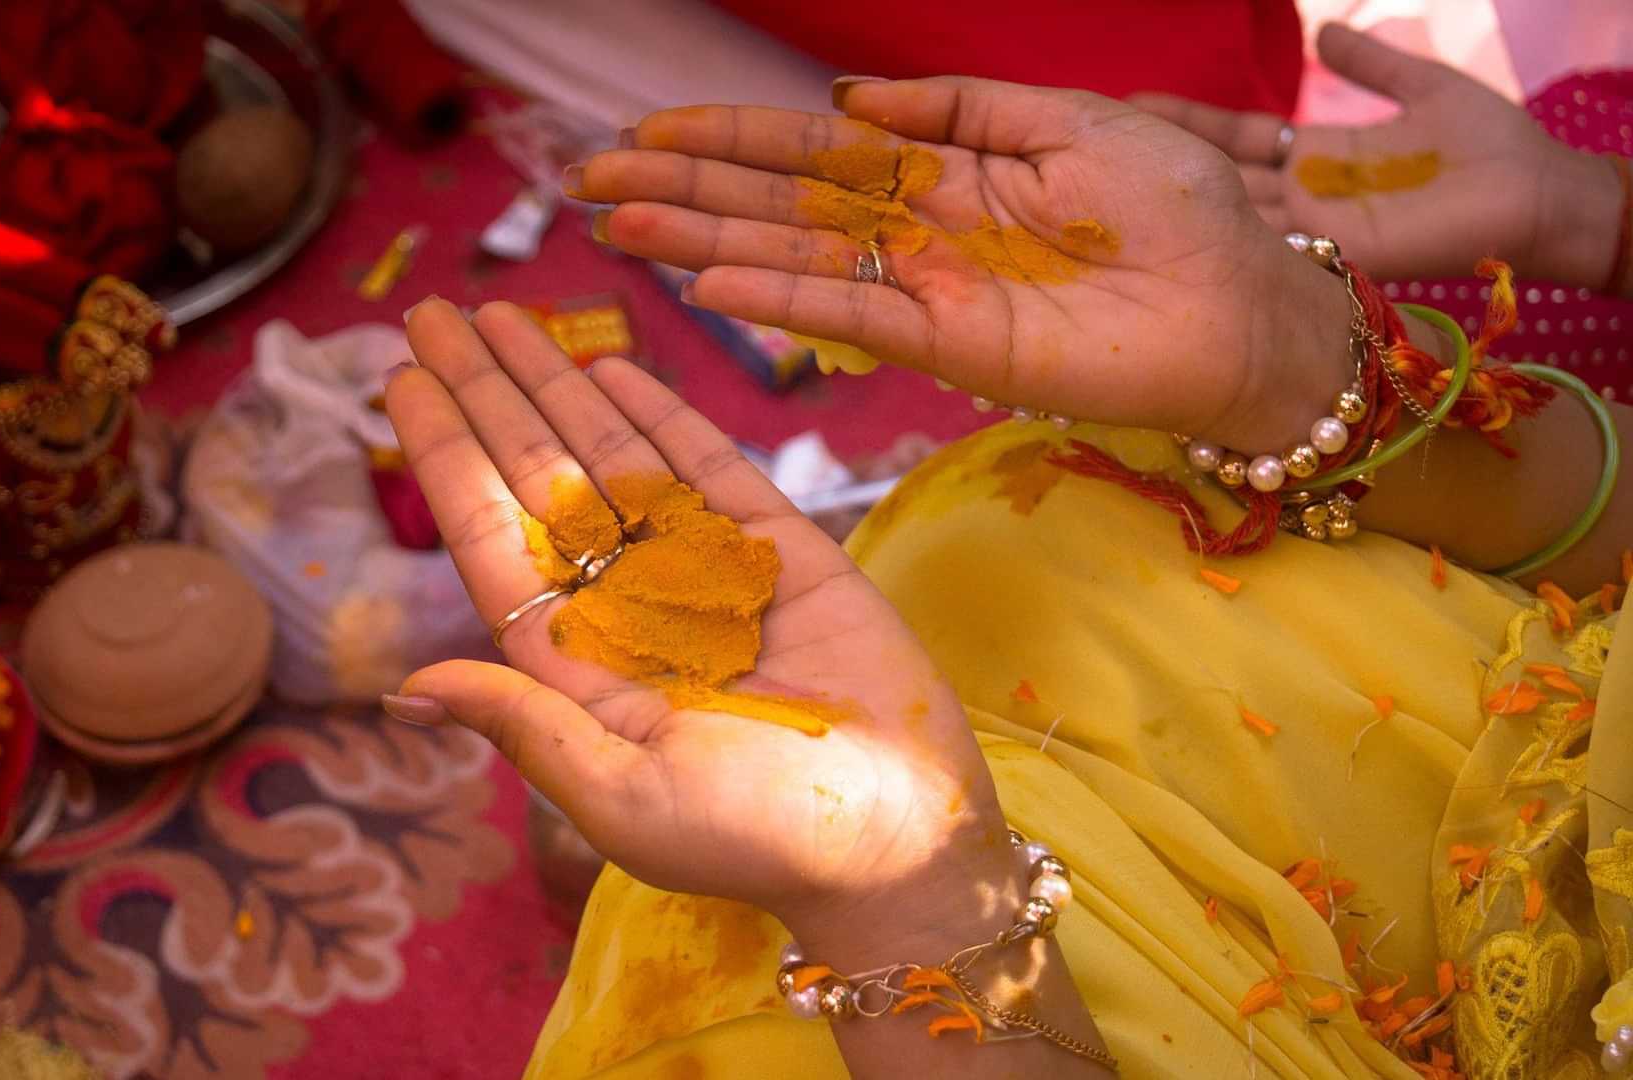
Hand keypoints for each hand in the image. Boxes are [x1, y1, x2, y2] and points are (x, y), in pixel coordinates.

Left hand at [384, 299, 1011, 943]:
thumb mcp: (622, 795)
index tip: (400, 381)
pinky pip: (708, 466)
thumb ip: (524, 726)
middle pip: (538, 480)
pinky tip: (611, 362)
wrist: (898, 839)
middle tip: (430, 312)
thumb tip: (406, 688)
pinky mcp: (781, 553)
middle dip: (485, 396)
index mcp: (579, 666)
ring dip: (558, 384)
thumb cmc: (755, 840)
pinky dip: (661, 413)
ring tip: (503, 315)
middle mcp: (629, 609)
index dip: (445, 458)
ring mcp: (702, 574)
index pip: (492, 540)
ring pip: (612, 457)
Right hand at [567, 76, 1355, 454]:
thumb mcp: (1069, 122)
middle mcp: (921, 236)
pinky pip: (855, 312)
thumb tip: (850, 93)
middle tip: (589, 182)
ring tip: (619, 224)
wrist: (1251, 301)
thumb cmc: (1181, 210)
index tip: (646, 130)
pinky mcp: (955, 346)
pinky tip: (713, 281)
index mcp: (947, 175)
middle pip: (782, 206)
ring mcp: (929, 293)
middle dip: (686, 190)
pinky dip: (784, 296)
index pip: (815, 152)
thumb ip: (958, 107)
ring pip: (797, 257)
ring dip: (706, 239)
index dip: (730, 141)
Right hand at [1134, 24, 1622, 286]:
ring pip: (1227, 213)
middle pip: (1215, 179)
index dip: (1187, 122)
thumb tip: (1323, 33)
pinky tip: (1174, 223)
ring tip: (1115, 187)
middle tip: (1095, 146)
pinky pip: (1266, 243)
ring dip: (1177, 205)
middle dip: (1160, 164)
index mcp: (1318, 157)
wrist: (1537, 197)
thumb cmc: (1490, 146)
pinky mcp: (1330, 253)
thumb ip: (1370, 65)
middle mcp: (1302, 198)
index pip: (1234, 138)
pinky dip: (1223, 234)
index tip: (1133, 104)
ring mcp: (1311, 231)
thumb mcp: (1421, 87)